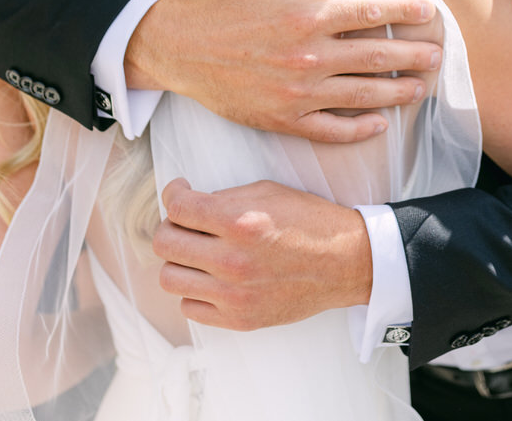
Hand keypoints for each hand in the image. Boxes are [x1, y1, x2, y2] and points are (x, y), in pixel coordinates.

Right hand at [126, 0, 441, 142]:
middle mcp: (310, 55)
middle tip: (438, 55)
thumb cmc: (222, 5)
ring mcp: (299, 92)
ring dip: (397, 91)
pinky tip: (379, 124)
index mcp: (307, 15)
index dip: (404, 10)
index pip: (370, 11)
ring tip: (420, 88)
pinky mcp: (285, 119)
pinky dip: (360, 129)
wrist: (180, 48)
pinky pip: (332, 130)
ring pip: (363, 95)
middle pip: (376, 56)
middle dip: (413, 55)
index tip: (428, 11)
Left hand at [154, 177, 372, 330]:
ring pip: (169, 278)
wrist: (347, 262)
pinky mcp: (240, 319)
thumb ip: (224, 198)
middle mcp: (233, 260)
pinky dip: (194, 290)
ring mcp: (235, 295)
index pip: (177, 207)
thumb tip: (189, 205)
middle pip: (165, 243)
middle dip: (170, 226)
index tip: (179, 192)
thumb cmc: (310, 222)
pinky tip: (209, 277)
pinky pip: (190, 307)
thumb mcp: (269, 192)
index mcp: (240, 222)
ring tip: (195, 252)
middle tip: (185, 223)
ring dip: (177, 261)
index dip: (172, 194)